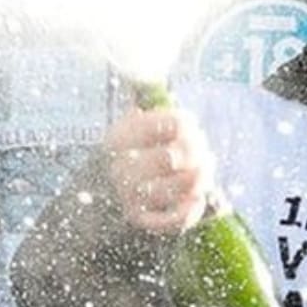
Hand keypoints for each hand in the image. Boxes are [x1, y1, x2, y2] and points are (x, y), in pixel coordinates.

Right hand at [105, 106, 213, 234]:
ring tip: (204, 173)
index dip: (189, 126)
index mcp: (119, 138)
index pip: (171, 125)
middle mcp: (120, 168)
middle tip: (202, 152)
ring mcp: (129, 196)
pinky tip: (198, 199)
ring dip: (199, 179)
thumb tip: (151, 85)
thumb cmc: (132, 155)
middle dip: (197, 153)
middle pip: (173, 157)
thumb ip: (149, 110)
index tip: (192, 128)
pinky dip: (191, 210)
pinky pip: (173, 219)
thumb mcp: (134, 129)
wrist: (102, 197)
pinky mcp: (139, 221)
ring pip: (176, 186)